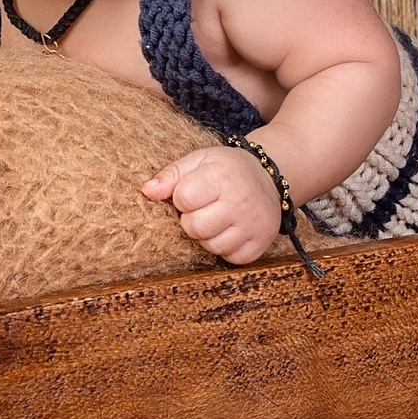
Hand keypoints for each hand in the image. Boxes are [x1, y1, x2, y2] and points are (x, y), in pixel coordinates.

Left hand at [144, 143, 283, 263]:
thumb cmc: (227, 169)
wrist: (270, 176)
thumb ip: (171, 175)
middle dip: (191, 221)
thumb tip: (146, 192)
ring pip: (214, 246)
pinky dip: (227, 249)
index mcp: (222, 176)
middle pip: (196, 227)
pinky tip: (230, 231)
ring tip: (216, 219)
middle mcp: (241, 201)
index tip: (192, 193)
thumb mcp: (199, 160)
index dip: (181, 198)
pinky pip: (233, 258)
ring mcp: (254, 224)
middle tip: (202, 209)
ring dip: (208, 237)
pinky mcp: (262, 243)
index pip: (184, 198)